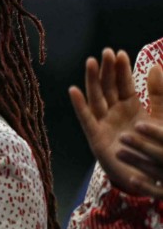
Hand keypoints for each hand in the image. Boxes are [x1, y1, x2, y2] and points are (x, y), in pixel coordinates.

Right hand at [70, 48, 162, 197]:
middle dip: (106, 70)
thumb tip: (155, 66)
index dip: (121, 69)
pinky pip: (86, 119)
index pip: (123, 84)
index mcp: (130, 108)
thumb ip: (159, 94)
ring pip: (96, 98)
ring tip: (90, 62)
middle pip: (108, 88)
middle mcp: (114, 114)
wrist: (151, 175)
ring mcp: (104, 125)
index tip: (119, 53)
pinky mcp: (96, 138)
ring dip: (92, 81)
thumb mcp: (162, 118)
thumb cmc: (156, 149)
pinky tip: (73, 90)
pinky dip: (79, 105)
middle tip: (105, 52)